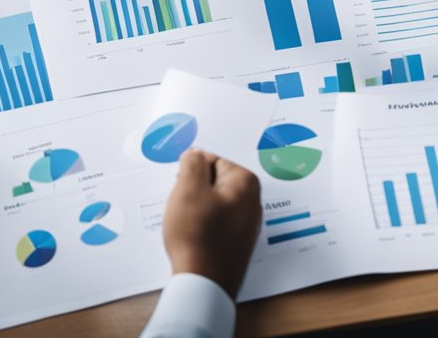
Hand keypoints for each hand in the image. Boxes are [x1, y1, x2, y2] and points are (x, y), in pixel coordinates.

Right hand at [162, 149, 261, 297]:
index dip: (191, 175)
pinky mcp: (237, 242)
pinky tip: (195, 239)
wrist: (204, 283)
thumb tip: (195, 155)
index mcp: (245, 182)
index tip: (185, 190)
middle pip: (212, 182)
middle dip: (194, 192)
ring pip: (211, 204)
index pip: (210, 160)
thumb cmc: (198, 238)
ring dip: (196, 211)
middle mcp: (252, 201)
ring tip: (190, 227)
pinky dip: (202, 228)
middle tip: (187, 210)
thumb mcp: (188, 188)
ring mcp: (246, 224)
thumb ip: (192, 162)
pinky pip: (214, 223)